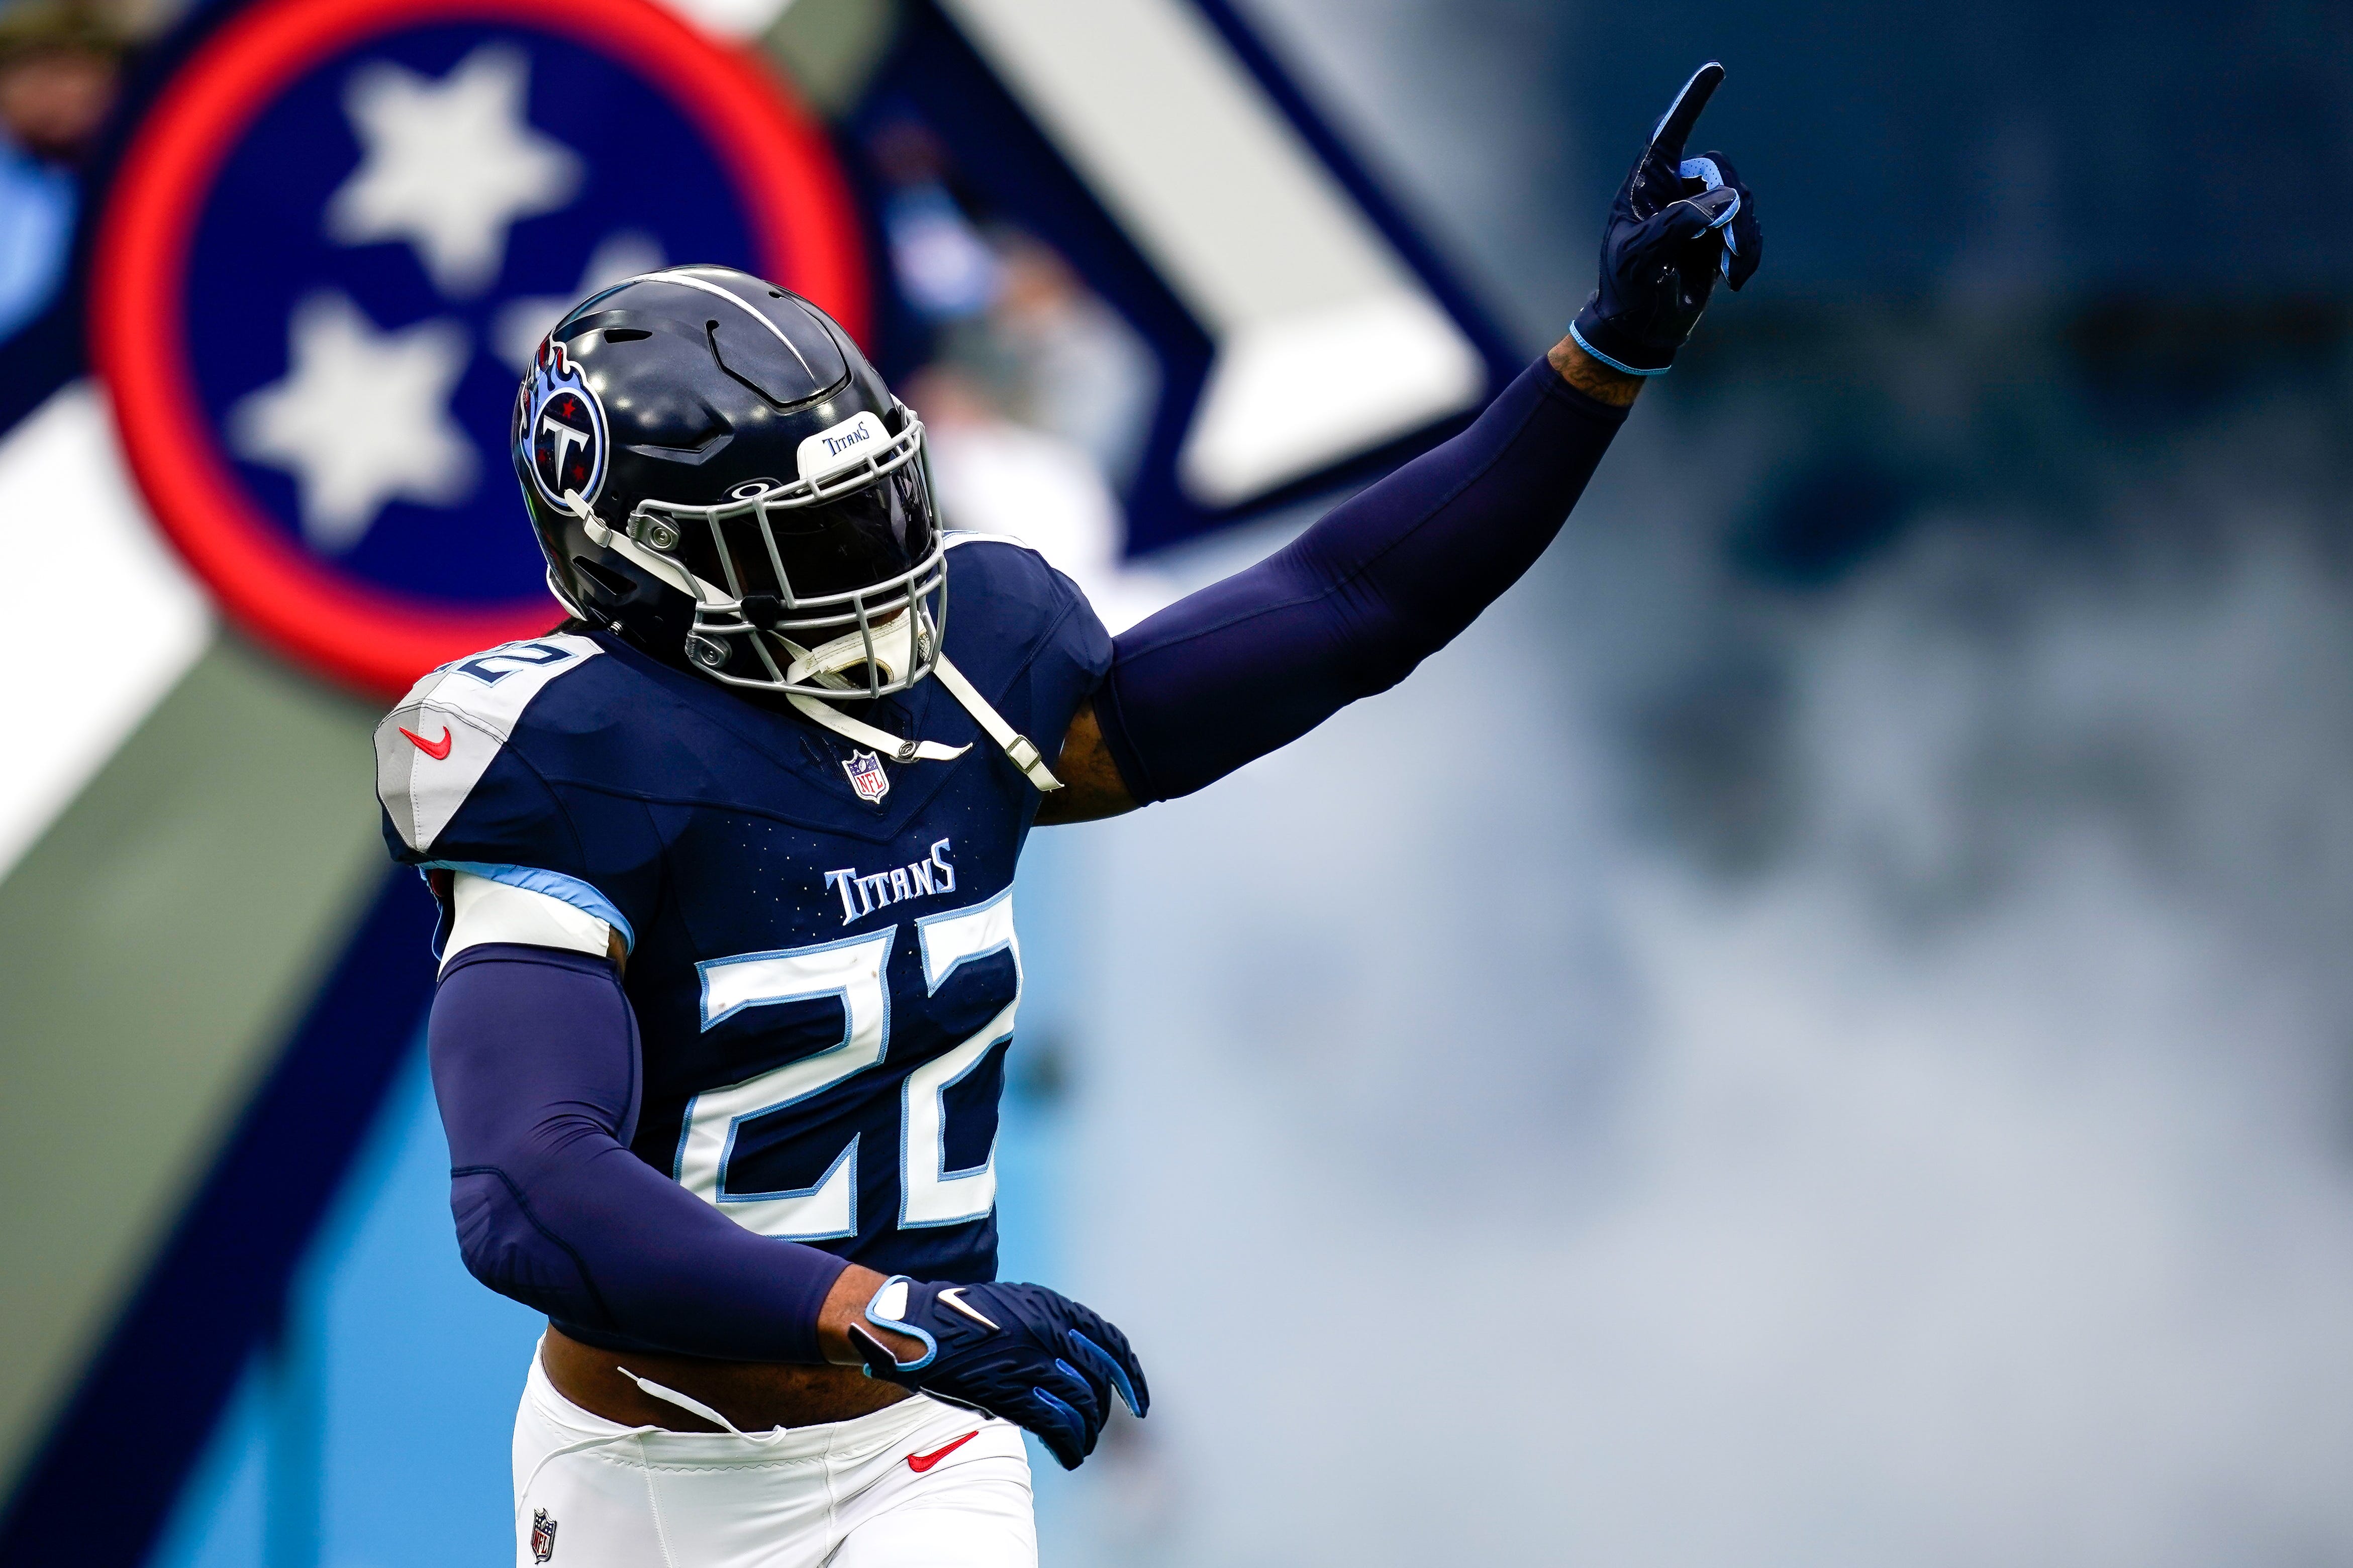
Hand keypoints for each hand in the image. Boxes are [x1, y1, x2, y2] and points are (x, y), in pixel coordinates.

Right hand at [846, 1274, 1148, 1469]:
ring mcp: (1029, 1362)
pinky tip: (1069, 1456)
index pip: (1111, 1342)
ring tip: (1081, 1448)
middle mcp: (1048, 1331)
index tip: (1139, 1400)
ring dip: (1087, 1433)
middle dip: (1104, 1411)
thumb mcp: (1016, 1305)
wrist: (915, 1325)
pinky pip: (1055, 1425)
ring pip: (1081, 1406)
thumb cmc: (962, 1317)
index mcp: (1052, 1307)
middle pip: (1097, 1380)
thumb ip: (1050, 1326)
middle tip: (1097, 1429)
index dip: (1131, 1375)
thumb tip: (1077, 1364)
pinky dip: (1069, 1445)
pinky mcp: (1009, 1392)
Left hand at [1568, 62, 1762, 376]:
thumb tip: (1726, 202)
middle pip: (1719, 170)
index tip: (1715, 70)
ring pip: (1741, 200)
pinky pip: (1749, 228)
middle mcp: (1675, 189)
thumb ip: (1678, 225)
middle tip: (1731, 247)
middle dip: (1732, 208)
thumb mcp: (1641, 259)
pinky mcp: (1719, 235)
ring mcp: (1700, 211)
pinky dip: (1750, 252)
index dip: (1691, 102)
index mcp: (1646, 185)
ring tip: (1732, 271)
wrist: (1640, 331)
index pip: (1669, 133)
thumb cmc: (1627, 290)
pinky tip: (1736, 279)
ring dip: (1743, 236)